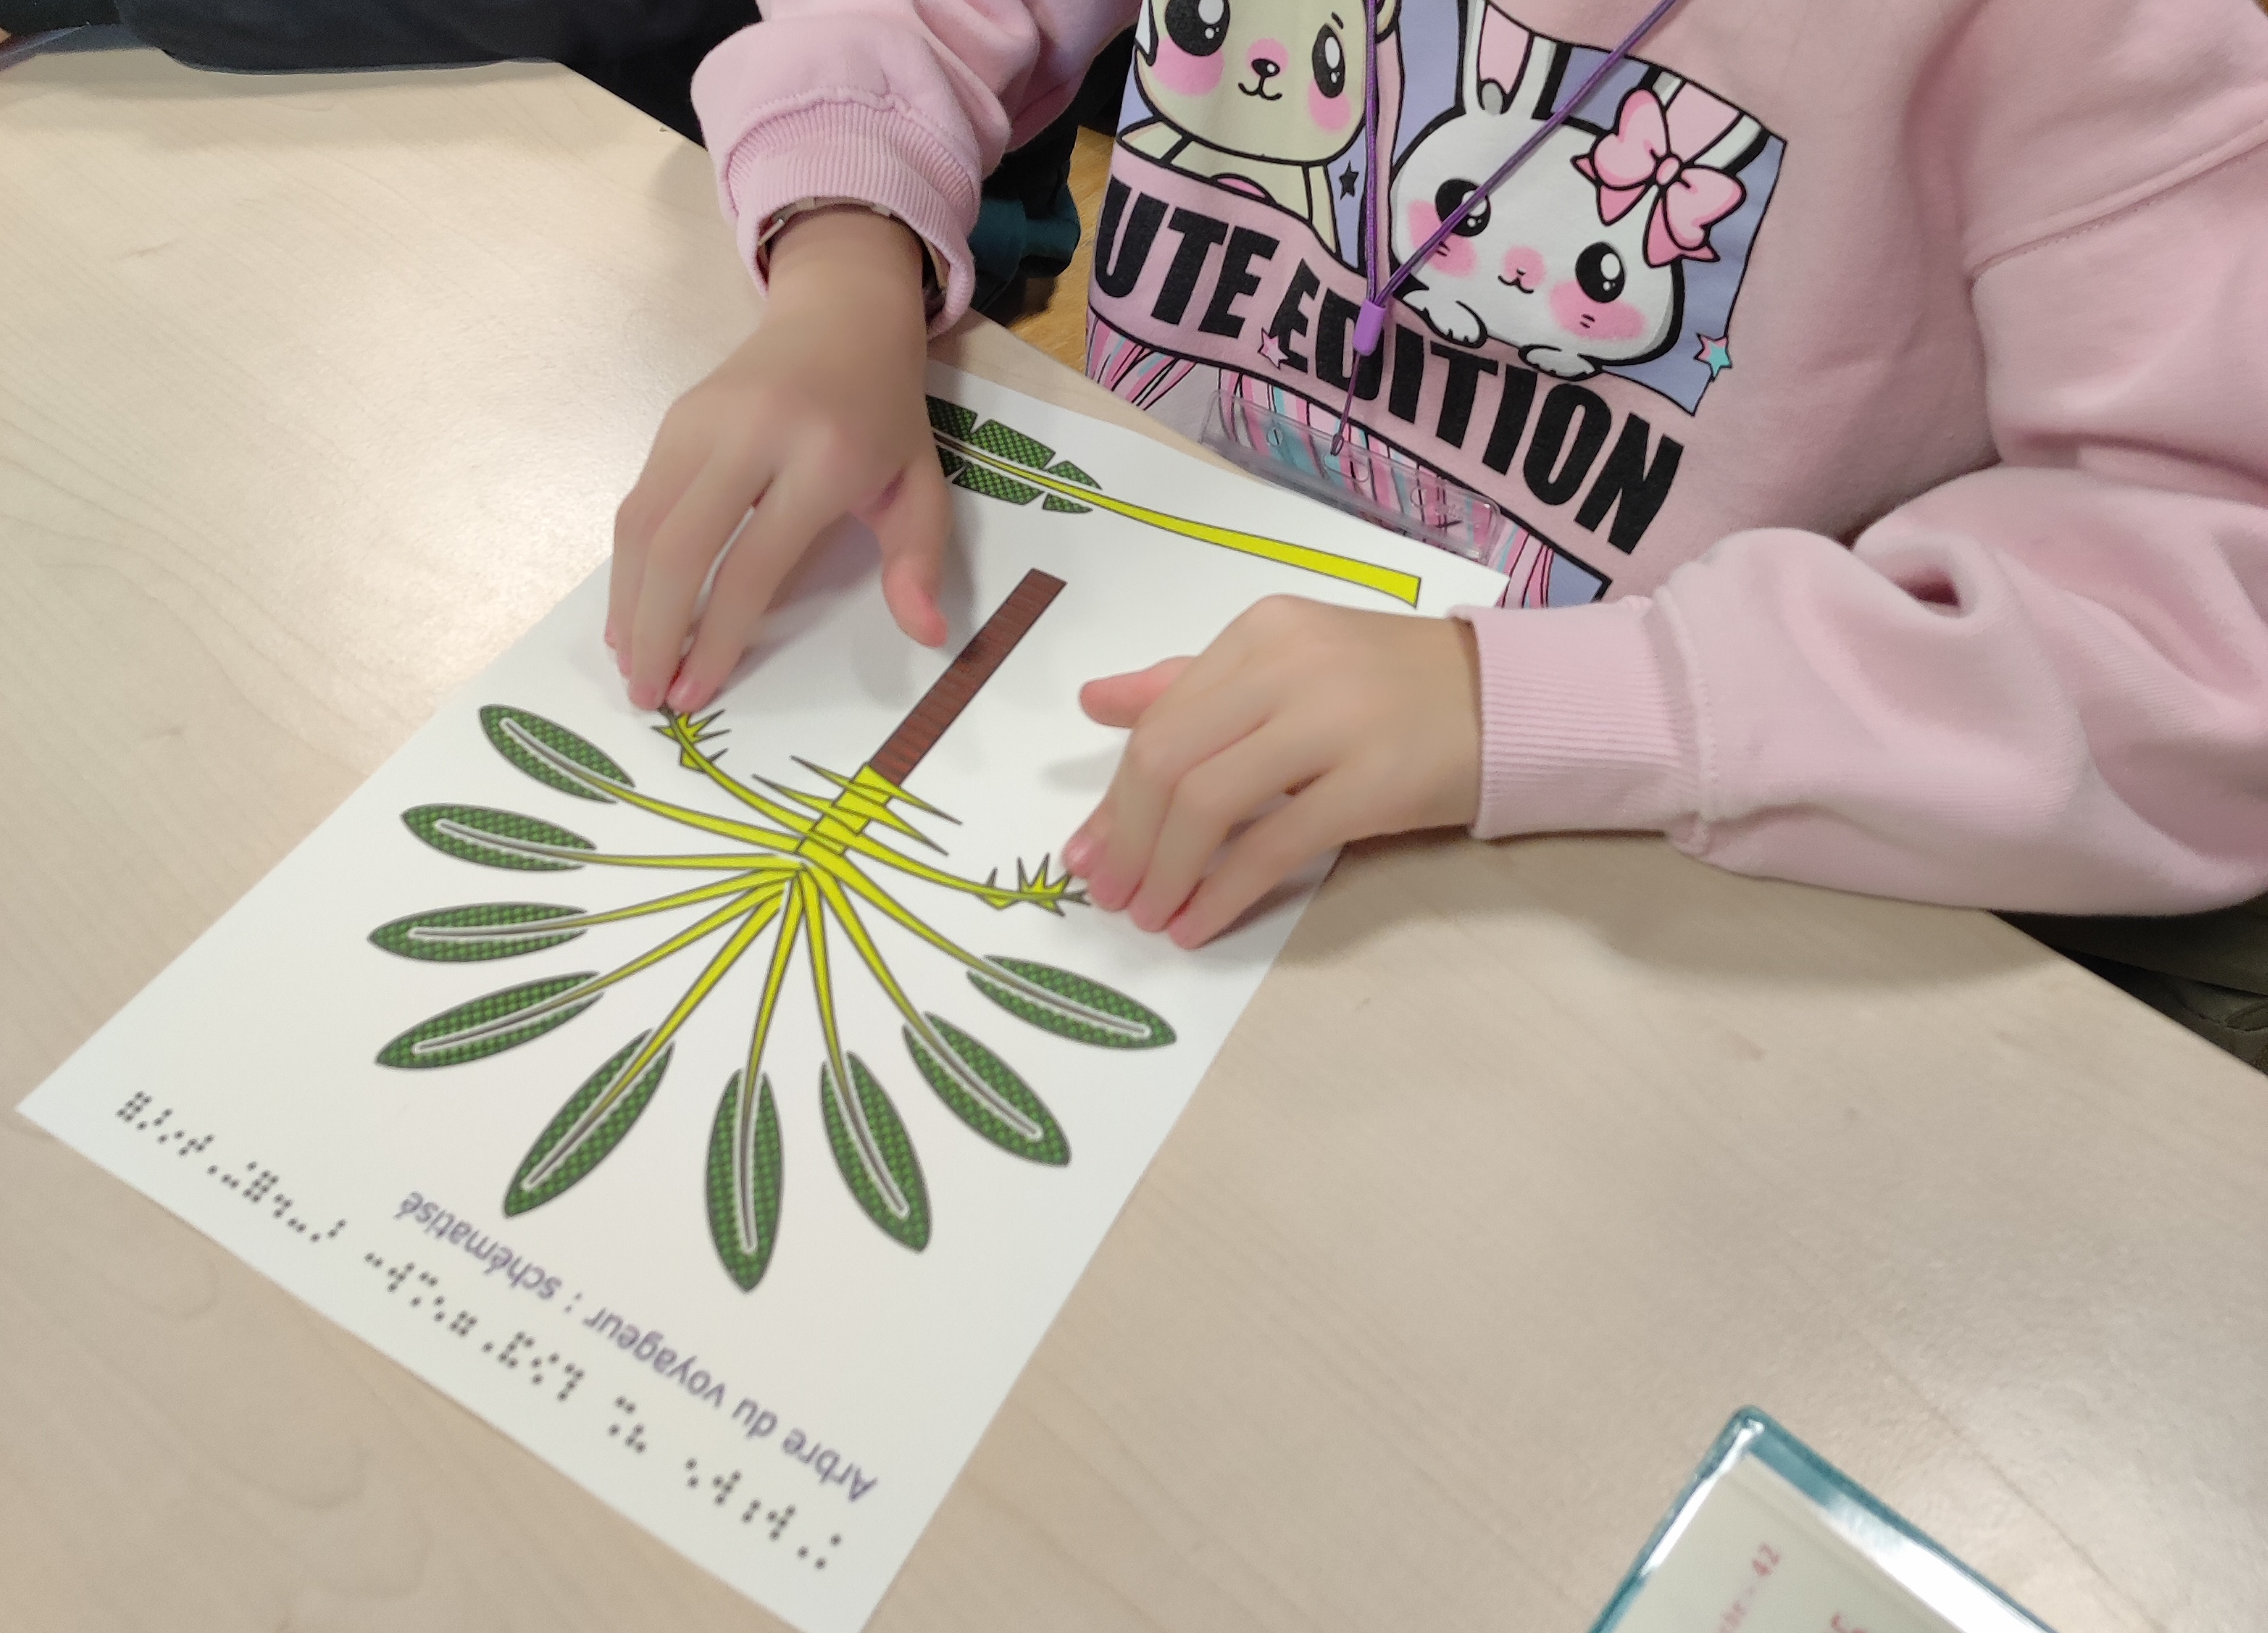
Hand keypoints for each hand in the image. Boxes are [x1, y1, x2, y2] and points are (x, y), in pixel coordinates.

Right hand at [608, 207, 947, 712]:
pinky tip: (628, 612)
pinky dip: (625, 564)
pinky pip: (637, 501)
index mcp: (823, 458)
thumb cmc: (884, 414)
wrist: (842, 314)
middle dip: (656, 630)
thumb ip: (918, 561)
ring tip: (629, 666)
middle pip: (681, 547)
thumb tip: (926, 635)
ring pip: (643, 525)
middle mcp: (752, 435)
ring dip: (627, 604)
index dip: (718, 635)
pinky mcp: (673, 418)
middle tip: (646, 696)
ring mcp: (702, 421)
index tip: (698, 691)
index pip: (753, 564)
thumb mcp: (921, 485)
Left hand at [1062, 597, 1483, 947]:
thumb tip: (1093, 701)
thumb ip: (1192, 685)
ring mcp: (1333, 721)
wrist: (1512, 703)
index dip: (1113, 795)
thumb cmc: (1392, 691)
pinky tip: (1200, 924)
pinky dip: (1222, 893)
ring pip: (1208, 802)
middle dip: (1126, 838)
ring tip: (1149, 916)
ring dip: (1165, 871)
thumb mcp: (1286, 666)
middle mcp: (1288, 665)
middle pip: (1169, 760)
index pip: (1161, 718)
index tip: (1087, 851)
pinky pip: (1272, 846)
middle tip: (1108, 894)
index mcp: (1261, 633)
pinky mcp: (1372, 783)